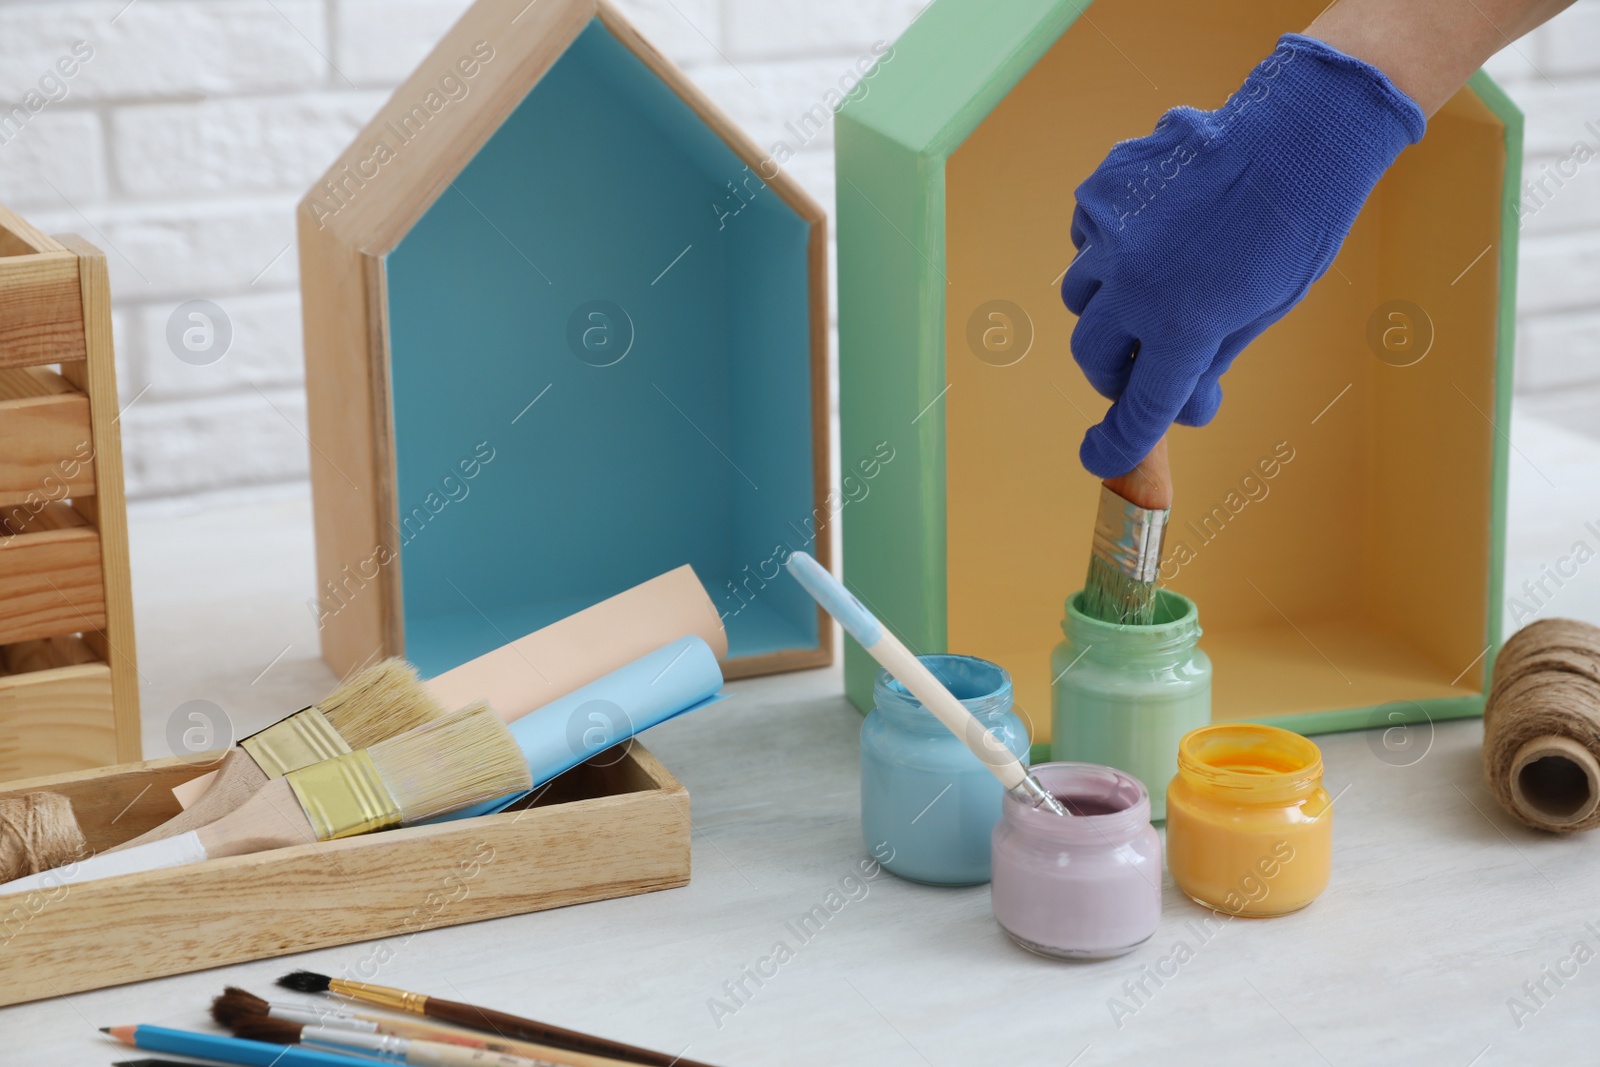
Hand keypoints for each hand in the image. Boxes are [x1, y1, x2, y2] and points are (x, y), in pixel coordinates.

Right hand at [1061, 34, 1424, 477]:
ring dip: (1107, 305)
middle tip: (1143, 360)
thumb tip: (1182, 405)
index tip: (1099, 457)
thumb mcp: (1261, 310)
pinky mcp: (1101, 190)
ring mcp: (1110, 232)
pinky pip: (1086, 238)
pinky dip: (1109, 247)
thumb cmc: (1294, 227)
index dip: (1117, 443)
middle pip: (1090, 353)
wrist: (1298, 131)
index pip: (1138, 407)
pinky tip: (1154, 228)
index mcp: (1184, 323)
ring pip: (1080, 294)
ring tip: (1153, 280)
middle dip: (1113, 366)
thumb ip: (1209, 360)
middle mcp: (1135, 282)